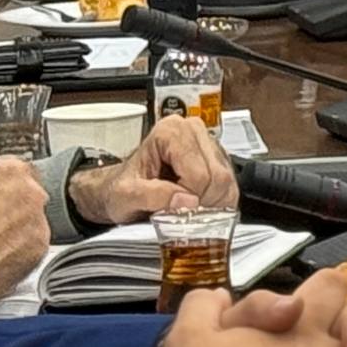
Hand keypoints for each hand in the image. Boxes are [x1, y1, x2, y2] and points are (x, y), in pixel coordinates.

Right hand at [0, 157, 52, 297]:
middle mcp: (33, 195)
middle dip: (10, 202)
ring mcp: (39, 223)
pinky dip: (20, 246)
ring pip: (31, 218)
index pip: (14, 166)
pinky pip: (33, 241)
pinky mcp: (40, 249)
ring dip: (17, 225)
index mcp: (12, 175)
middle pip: (26, 192)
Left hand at [69, 114, 236, 225]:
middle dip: (202, 203)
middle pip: (218, 176)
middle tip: (181, 216)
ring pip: (228, 181)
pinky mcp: (217, 156)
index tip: (173, 212)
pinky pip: (231, 184)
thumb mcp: (124, 196)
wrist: (116, 189)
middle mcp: (193, 130)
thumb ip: (152, 196)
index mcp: (171, 132)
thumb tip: (187, 201)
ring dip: (211, 204)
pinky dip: (217, 202)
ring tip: (187, 211)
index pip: (199, 173)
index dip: (189, 199)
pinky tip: (198, 206)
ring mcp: (208, 142)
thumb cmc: (119, 189)